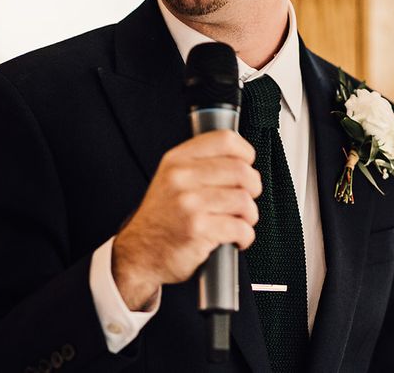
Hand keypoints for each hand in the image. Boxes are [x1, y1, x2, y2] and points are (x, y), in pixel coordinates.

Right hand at [111, 130, 260, 310]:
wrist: (140, 253)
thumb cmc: (162, 217)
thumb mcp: (171, 178)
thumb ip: (200, 163)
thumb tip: (242, 159)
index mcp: (177, 159)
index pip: (225, 140)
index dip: (245, 152)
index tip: (248, 164)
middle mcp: (181, 177)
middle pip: (241, 170)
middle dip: (253, 187)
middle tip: (247, 199)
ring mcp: (189, 203)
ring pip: (244, 200)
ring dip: (250, 215)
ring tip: (241, 221)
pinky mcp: (197, 229)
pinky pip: (240, 228)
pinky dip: (246, 236)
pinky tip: (236, 238)